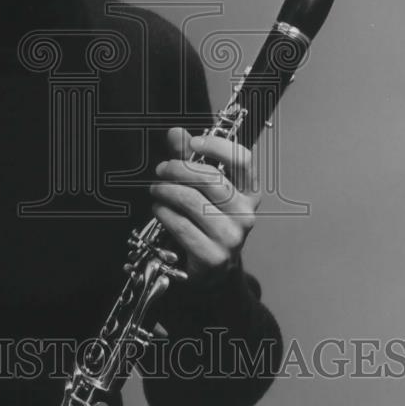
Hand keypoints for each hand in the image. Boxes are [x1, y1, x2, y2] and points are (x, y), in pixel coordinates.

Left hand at [150, 127, 259, 287]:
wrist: (212, 272)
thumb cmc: (206, 223)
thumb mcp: (202, 189)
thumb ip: (189, 159)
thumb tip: (176, 133)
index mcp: (249, 193)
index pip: (242, 160)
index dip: (217, 146)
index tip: (194, 142)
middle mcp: (246, 215)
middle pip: (212, 179)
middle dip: (179, 169)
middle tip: (161, 168)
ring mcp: (231, 237)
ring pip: (193, 202)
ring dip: (167, 191)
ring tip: (156, 189)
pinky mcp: (213, 256)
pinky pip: (182, 226)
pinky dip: (164, 214)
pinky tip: (159, 209)